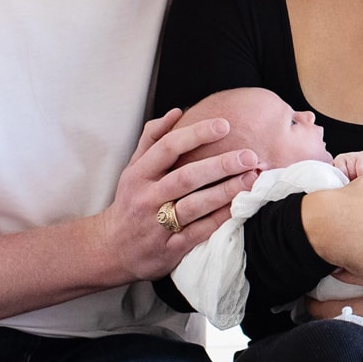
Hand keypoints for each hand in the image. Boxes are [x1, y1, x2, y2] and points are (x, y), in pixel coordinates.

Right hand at [97, 108, 258, 280]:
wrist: (111, 249)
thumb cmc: (130, 201)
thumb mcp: (133, 169)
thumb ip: (152, 139)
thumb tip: (177, 112)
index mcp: (138, 174)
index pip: (168, 147)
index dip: (197, 134)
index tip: (224, 124)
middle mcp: (147, 198)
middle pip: (186, 177)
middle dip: (220, 165)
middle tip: (249, 156)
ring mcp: (157, 225)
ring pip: (195, 206)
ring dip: (226, 192)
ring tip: (251, 178)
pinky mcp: (169, 249)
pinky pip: (199, 232)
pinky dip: (220, 219)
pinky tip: (241, 207)